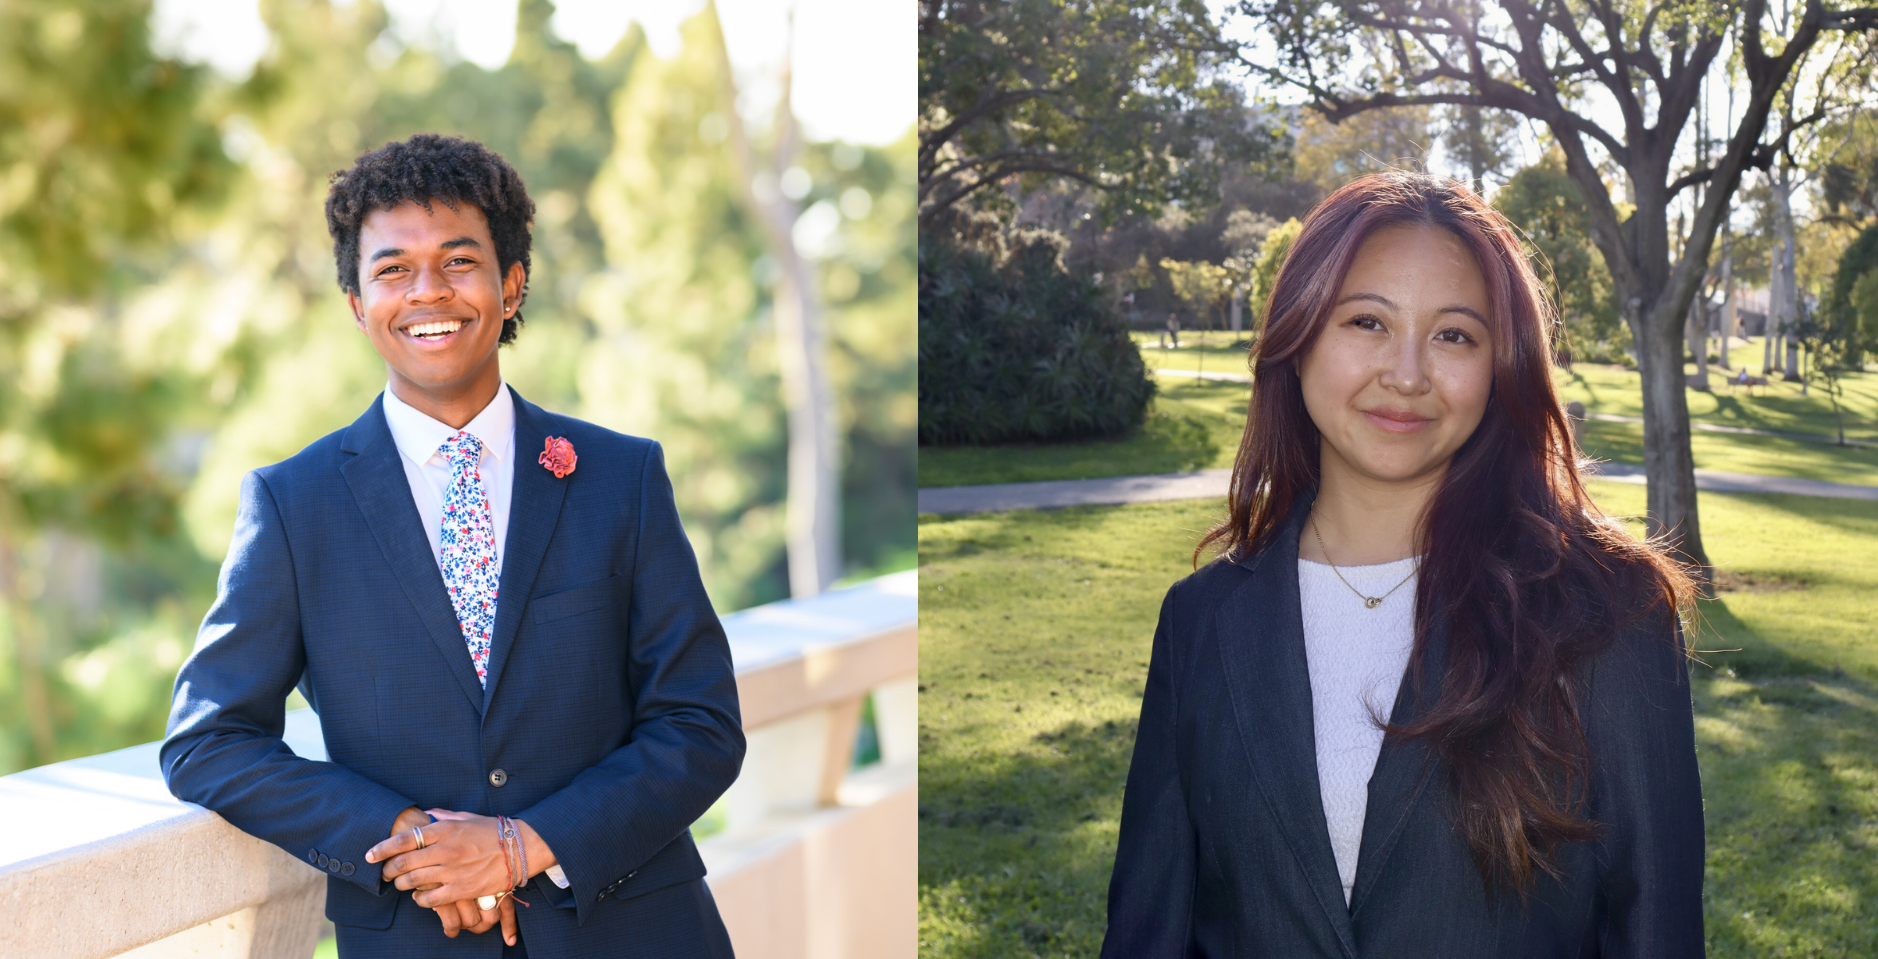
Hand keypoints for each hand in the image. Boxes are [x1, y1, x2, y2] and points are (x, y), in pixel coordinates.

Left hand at [373, 807, 502, 939]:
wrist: (520, 848)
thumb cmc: (492, 831)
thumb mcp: (466, 817)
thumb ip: (443, 816)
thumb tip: (424, 815)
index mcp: (445, 829)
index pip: (404, 839)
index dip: (382, 848)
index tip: (370, 855)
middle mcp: (446, 849)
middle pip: (403, 863)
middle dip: (388, 870)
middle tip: (384, 873)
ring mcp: (453, 870)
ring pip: (413, 882)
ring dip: (401, 885)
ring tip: (400, 884)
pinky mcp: (462, 889)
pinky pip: (430, 899)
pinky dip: (419, 900)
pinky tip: (419, 897)